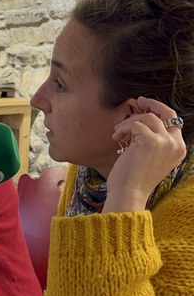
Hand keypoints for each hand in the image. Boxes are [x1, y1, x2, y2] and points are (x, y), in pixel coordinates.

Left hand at [103, 96, 186, 212]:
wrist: (128, 194)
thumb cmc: (135, 178)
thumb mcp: (151, 156)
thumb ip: (154, 139)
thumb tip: (145, 116)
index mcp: (178, 149)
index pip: (173, 120)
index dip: (158, 110)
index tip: (144, 106)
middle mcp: (176, 145)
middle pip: (167, 112)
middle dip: (151, 103)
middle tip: (137, 101)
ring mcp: (165, 143)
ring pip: (147, 117)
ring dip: (129, 122)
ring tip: (119, 133)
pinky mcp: (151, 142)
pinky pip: (135, 124)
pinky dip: (123, 128)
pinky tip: (116, 138)